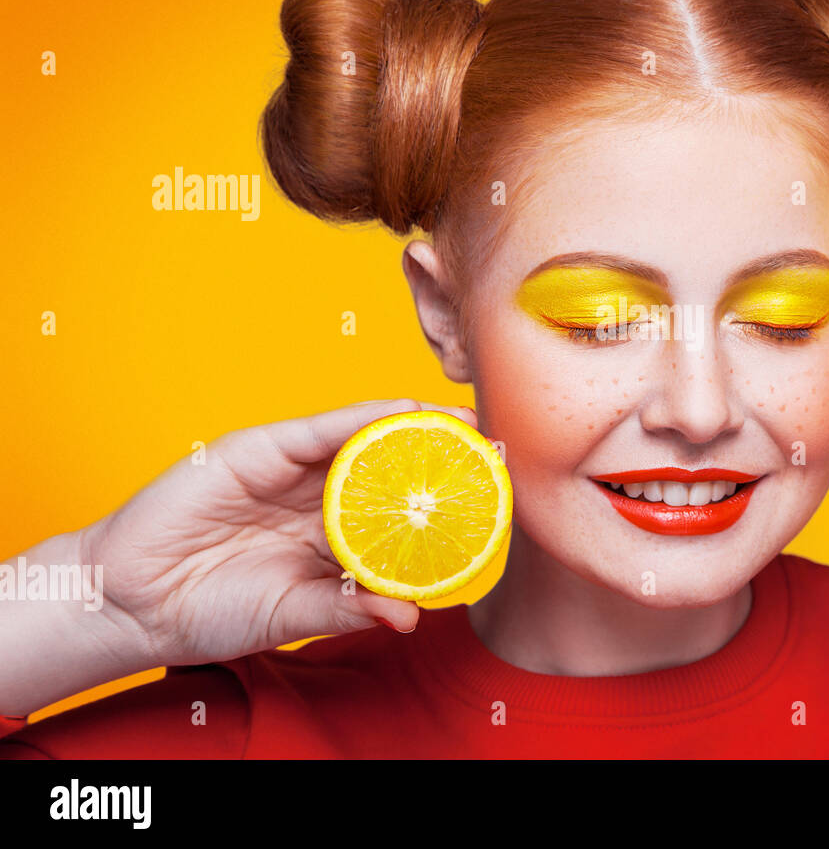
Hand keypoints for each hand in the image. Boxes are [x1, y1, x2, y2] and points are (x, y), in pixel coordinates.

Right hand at [80, 398, 476, 668]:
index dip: (445, 502)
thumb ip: (346, 608)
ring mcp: (292, 470)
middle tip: (499, 449)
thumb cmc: (210, 610)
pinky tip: (406, 412)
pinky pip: (320, 428)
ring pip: (365, 438)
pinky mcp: (260, 449)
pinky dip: (364, 418)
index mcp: (334, 537)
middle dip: (444, 456)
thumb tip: (409, 616)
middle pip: (393, 467)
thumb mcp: (290, 613)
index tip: (497, 497)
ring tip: (468, 423)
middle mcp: (321, 497)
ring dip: (417, 427)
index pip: (401, 512)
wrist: (130, 601)